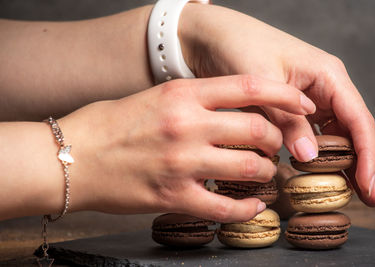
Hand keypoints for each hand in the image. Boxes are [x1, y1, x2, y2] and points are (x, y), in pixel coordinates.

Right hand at [61, 75, 314, 221]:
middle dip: (275, 141)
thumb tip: (233, 110)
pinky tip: (252, 207)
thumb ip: (194, 101)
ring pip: (248, 168)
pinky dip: (246, 209)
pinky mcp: (173, 196)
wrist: (70, 157)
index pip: (250, 87)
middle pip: (257, 130)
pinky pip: (225, 206)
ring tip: (263, 174)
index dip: (285, 95)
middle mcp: (187, 125)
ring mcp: (181, 162)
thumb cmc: (111, 124)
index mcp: (183, 94)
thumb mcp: (155, 98)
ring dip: (264, 173)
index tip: (302, 104)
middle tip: (274, 148)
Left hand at [180, 4, 374, 206]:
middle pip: (352, 130)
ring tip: (345, 191)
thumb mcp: (263, 82)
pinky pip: (309, 133)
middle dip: (361, 164)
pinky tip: (314, 172)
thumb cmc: (239, 46)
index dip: (367, 155)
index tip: (369, 186)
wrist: (213, 37)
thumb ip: (286, 120)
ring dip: (340, 162)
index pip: (358, 119)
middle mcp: (323, 87)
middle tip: (368, 198)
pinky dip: (314, 153)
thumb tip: (310, 157)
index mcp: (327, 75)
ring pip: (332, 134)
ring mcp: (308, 97)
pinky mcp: (290, 107)